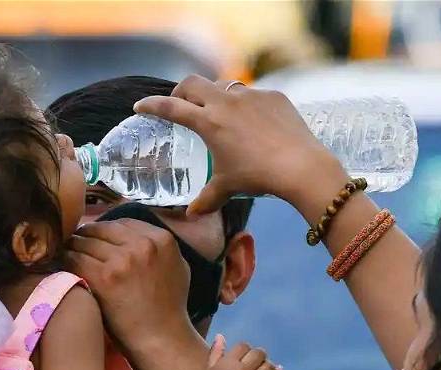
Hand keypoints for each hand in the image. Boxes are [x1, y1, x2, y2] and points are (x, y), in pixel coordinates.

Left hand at [69, 218, 191, 350]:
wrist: (161, 339)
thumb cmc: (170, 307)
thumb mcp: (177, 267)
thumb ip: (158, 247)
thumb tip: (134, 235)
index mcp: (161, 239)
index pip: (122, 222)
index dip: (105, 230)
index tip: (96, 239)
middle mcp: (142, 244)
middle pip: (101, 229)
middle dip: (86, 236)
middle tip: (75, 245)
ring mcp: (122, 260)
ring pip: (84, 241)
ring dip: (73, 248)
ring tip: (66, 255)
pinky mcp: (104, 277)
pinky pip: (74, 259)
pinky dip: (66, 262)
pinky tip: (63, 267)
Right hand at [133, 75, 345, 215]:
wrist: (301, 166)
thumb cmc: (258, 177)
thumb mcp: (228, 188)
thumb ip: (207, 199)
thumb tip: (191, 215)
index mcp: (208, 121)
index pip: (170, 107)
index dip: (151, 105)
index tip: (140, 106)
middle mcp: (226, 102)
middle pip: (192, 83)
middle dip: (181, 91)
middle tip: (180, 103)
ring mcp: (251, 96)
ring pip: (224, 85)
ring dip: (215, 95)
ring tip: (219, 113)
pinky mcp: (274, 96)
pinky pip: (253, 95)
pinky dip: (246, 106)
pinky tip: (254, 123)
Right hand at [197, 335, 282, 369]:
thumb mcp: (209, 368)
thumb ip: (216, 351)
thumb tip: (221, 336)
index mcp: (229, 363)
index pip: (244, 346)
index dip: (244, 349)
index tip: (242, 355)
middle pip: (259, 354)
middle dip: (257, 355)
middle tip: (254, 361)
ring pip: (269, 366)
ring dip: (268, 364)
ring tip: (263, 367)